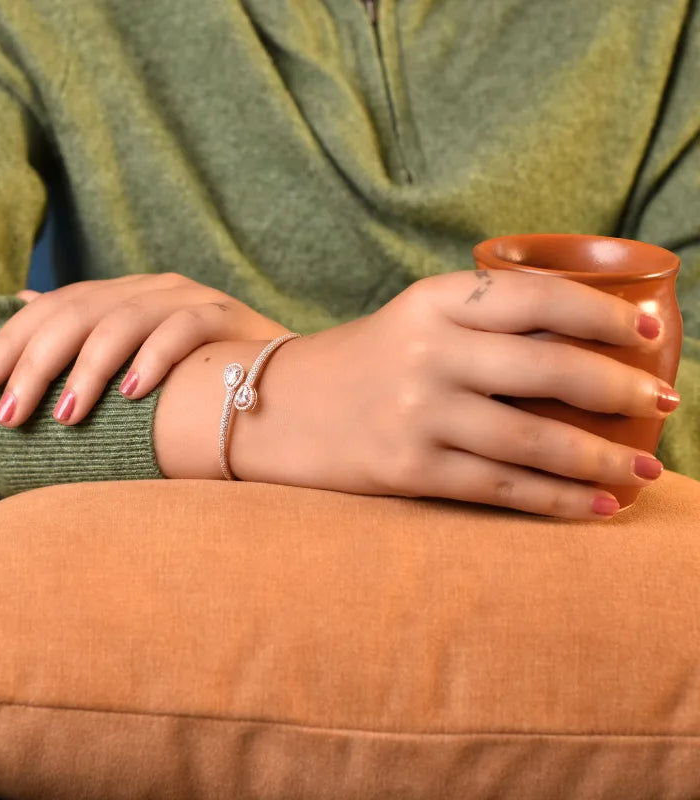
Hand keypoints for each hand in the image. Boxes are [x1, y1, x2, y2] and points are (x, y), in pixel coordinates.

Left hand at [0, 273, 289, 425]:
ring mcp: (192, 298)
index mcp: (128, 295)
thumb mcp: (138, 357)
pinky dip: (154, 358)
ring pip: (125, 319)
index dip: (13, 340)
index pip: (56, 306)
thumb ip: (88, 330)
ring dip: (89, 368)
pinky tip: (132, 392)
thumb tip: (21, 300)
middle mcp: (154, 288)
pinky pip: (184, 329)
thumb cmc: (202, 378)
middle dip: (37, 362)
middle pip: (80, 312)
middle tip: (11, 413)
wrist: (281, 379)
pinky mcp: (227, 317)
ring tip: (66, 413)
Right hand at [231, 270, 679, 519]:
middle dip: (619, 388)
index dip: (604, 314)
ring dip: (601, 458)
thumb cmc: (362, 363)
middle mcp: (426, 353)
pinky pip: (501, 488)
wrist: (276, 407)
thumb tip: (581, 345)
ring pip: (533, 439)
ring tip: (645, 469)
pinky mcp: (408, 469)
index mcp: (431, 302)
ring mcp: (416, 413)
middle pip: (547, 368)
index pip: (535, 298)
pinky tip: (597, 507)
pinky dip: (558, 500)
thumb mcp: (414, 320)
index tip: (652, 333)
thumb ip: (483, 322)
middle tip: (664, 403)